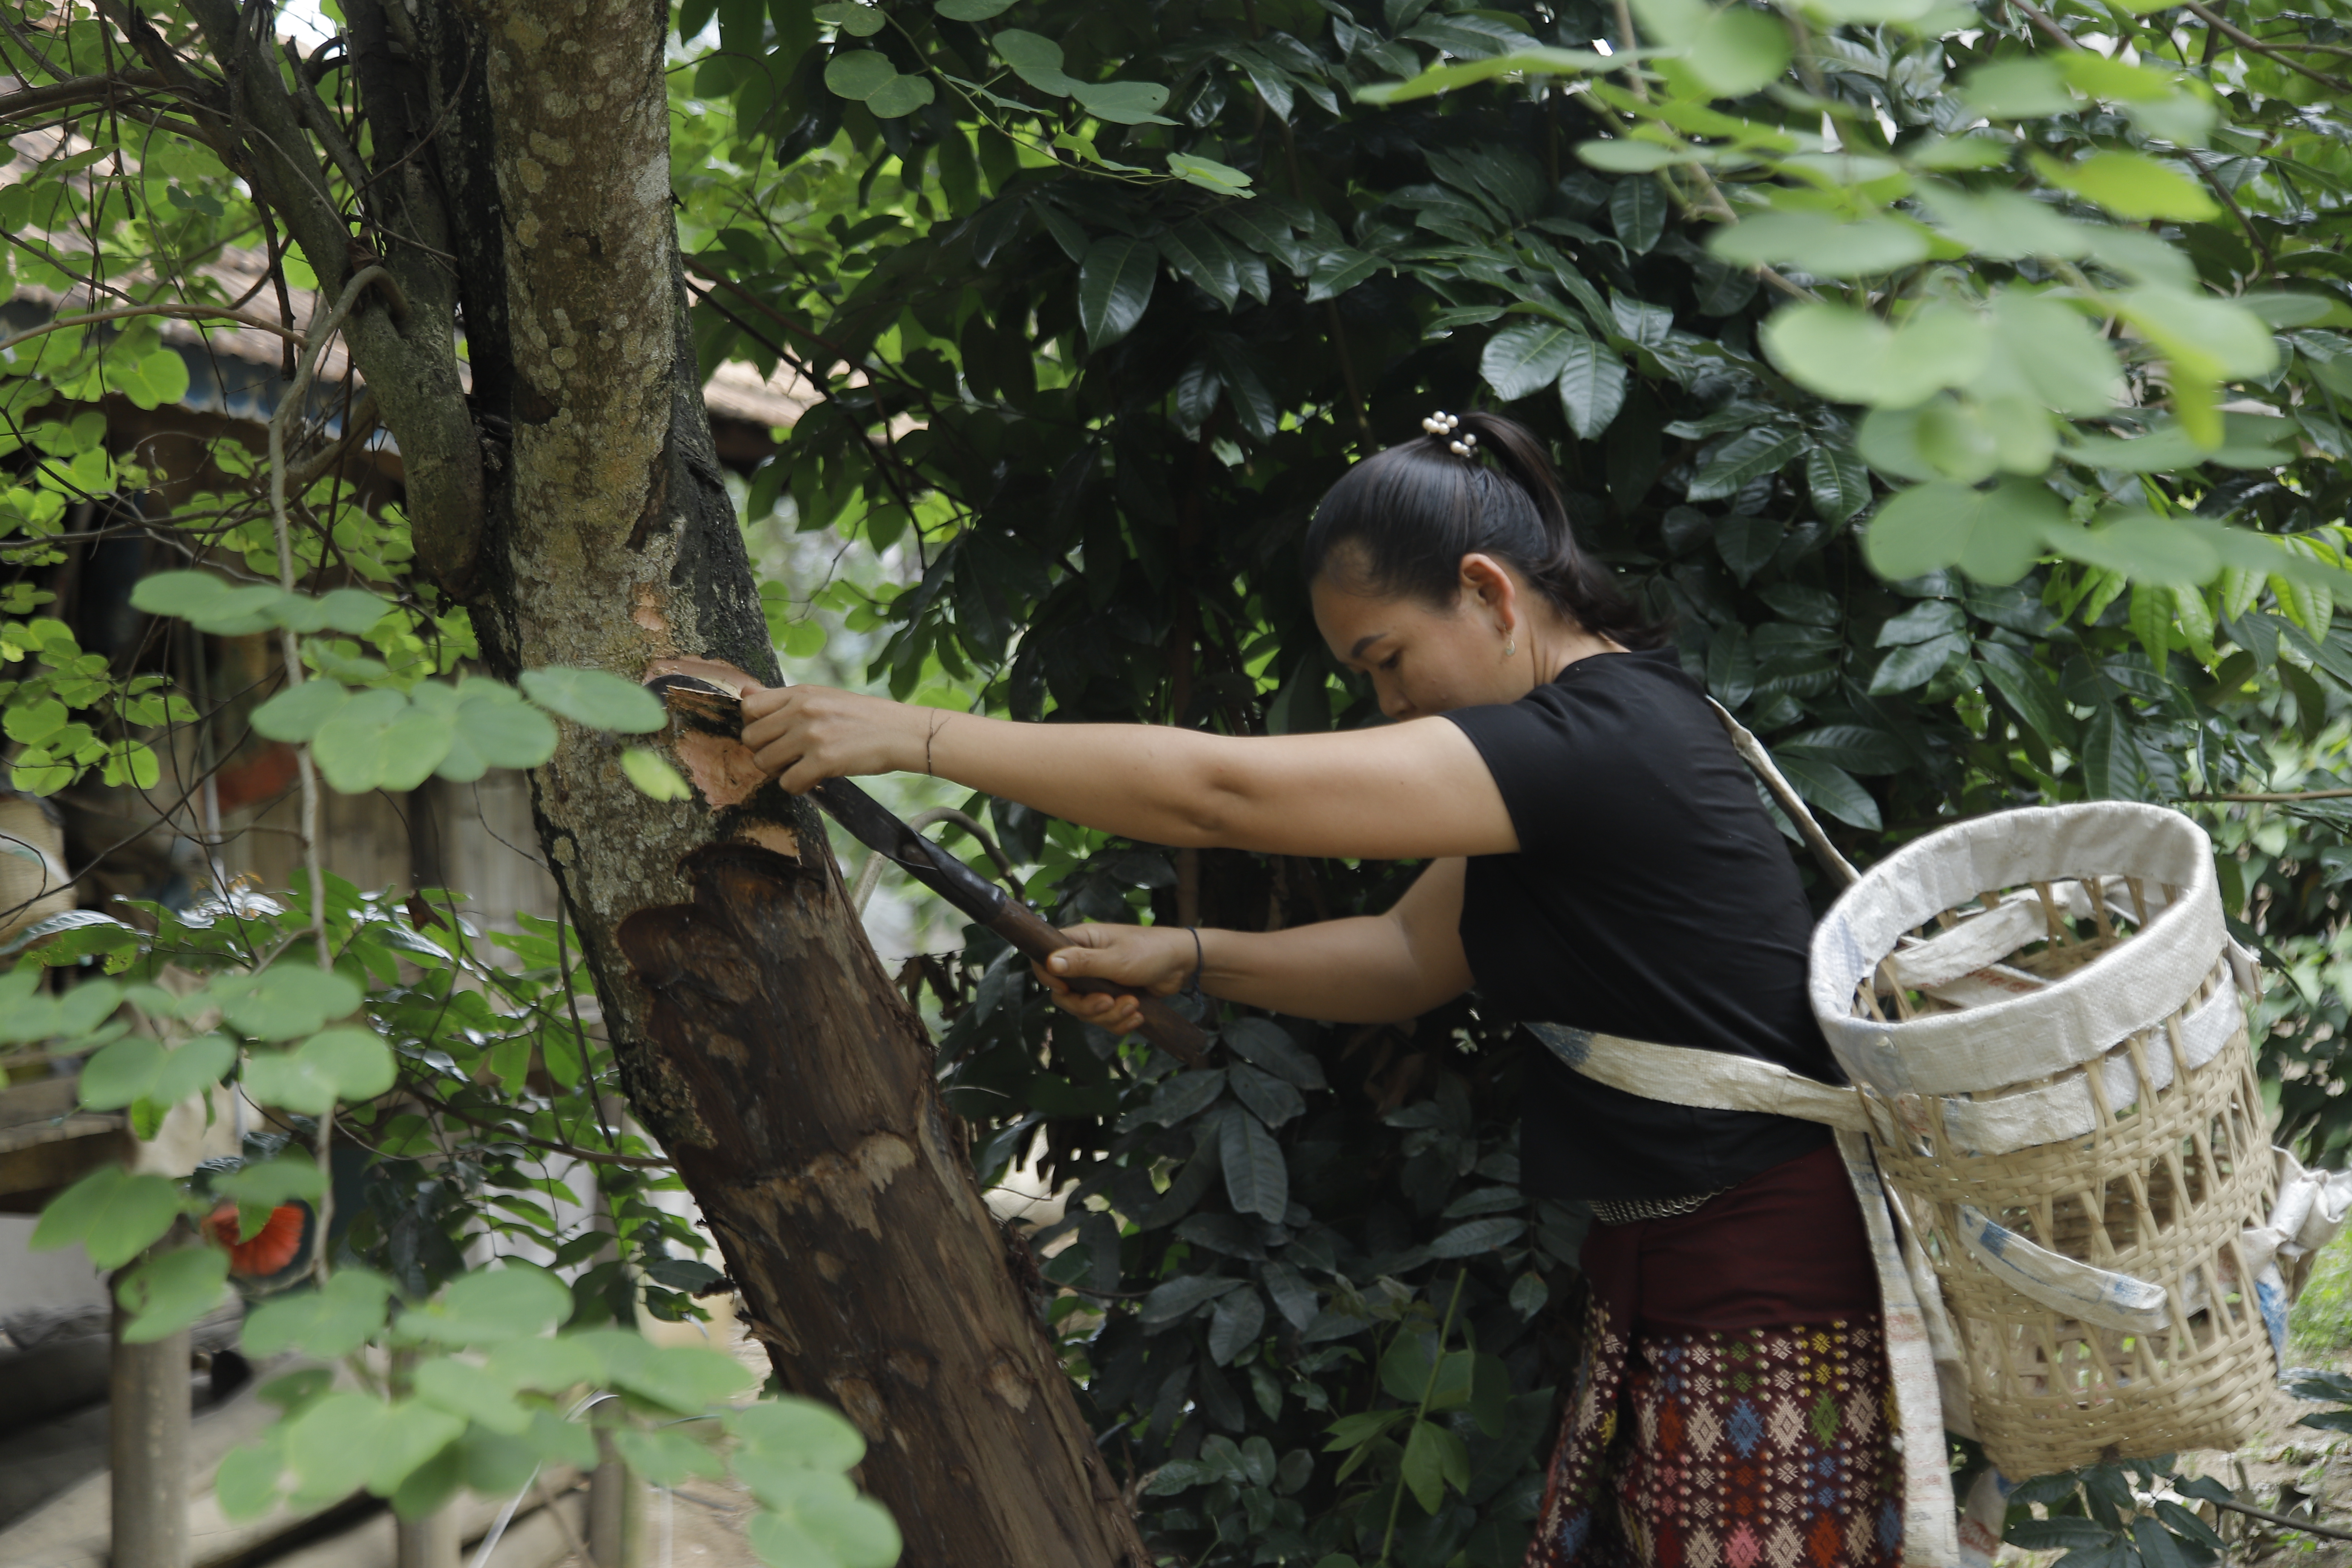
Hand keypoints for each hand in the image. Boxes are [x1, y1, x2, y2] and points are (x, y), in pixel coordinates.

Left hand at [740, 684, 927, 791]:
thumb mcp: (822, 696)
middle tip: (785, 757)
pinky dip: (796, 787)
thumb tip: (744, 692)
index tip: (770, 735)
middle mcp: (801, 711)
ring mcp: (811, 735)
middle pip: (751, 738)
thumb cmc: (863, 717)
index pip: (749, 707)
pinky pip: (788, 783)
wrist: (901, 732)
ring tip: (799, 768)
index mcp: (800, 693)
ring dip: (778, 772)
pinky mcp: (823, 760)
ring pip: (765, 762)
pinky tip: (812, 781)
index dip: (753, 725)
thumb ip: (783, 699)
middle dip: (764, 752)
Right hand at [1033, 923, 1199, 1035]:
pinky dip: (1119, 1022)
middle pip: (1065, 996)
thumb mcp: (1116, 958)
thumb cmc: (1152, 951)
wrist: (1183, 965)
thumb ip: (1083, 962)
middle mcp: (1084, 962)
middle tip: (1109, 1003)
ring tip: (1133, 1006)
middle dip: (1088, 1006)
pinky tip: (1137, 1016)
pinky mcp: (1111, 998)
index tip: (1065, 990)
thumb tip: (1050, 962)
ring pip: (1086, 1011)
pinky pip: (1104, 1019)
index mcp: (1080, 943)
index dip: (1050, 979)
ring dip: (1109, 1015)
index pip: (1046, 961)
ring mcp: (1097, 982)